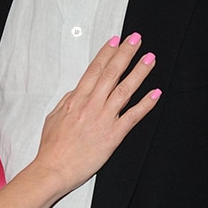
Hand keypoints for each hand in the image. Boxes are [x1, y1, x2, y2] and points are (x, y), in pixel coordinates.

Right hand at [35, 34, 159, 194]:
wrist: (54, 169)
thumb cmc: (52, 147)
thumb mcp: (54, 117)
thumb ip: (68, 101)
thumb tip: (78, 90)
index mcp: (76, 99)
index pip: (94, 70)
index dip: (107, 53)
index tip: (117, 40)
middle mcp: (91, 105)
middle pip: (111, 73)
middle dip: (125, 54)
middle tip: (137, 39)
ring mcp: (103, 119)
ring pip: (124, 90)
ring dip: (139, 72)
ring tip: (149, 58)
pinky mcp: (113, 135)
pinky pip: (132, 116)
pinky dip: (145, 104)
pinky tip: (155, 93)